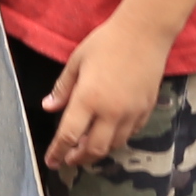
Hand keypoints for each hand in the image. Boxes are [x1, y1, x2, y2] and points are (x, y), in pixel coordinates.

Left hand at [41, 19, 165, 171]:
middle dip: (79, 158)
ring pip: (115, 145)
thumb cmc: (106, 42)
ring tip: (86, 148)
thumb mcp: (76, 62)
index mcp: (88, 99)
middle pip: (94, 149)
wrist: (145, 33)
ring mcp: (132, 112)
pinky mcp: (147, 109)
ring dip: (99, 151)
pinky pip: (131, 133)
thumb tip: (49, 107)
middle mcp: (111, 112)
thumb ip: (62, 88)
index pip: (69, 135)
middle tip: (69, 159)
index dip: (58, 152)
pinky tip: (109, 134)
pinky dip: (118, 139)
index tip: (51, 162)